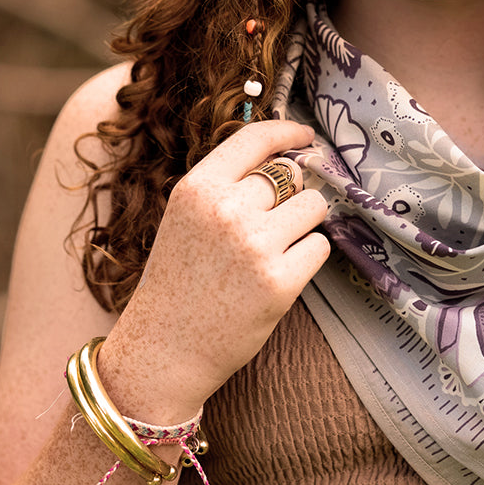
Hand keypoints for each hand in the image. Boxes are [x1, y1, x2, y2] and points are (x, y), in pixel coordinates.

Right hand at [100, 119, 329, 419]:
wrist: (163, 351)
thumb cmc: (178, 283)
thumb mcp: (186, 219)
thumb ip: (228, 187)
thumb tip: (288, 160)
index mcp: (198, 188)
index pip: (255, 138)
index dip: (287, 132)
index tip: (305, 137)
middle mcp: (226, 210)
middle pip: (291, 175)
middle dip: (290, 195)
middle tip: (271, 226)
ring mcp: (255, 245)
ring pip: (313, 206)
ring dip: (303, 224)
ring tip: (275, 250)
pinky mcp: (280, 282)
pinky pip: (320, 247)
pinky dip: (308, 258)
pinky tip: (281, 273)